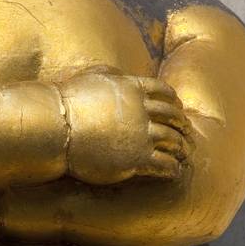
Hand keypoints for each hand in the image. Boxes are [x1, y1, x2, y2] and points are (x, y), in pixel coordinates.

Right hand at [60, 71, 192, 185]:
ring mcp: (141, 135)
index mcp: (133, 89)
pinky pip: (164, 164)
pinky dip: (173, 168)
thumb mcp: (92, 78)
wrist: (57, 128)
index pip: (164, 93)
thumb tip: (118, 74)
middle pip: (173, 117)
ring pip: (173, 141)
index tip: (178, 109)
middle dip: (183, 126)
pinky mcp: (137, 158)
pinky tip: (174, 171)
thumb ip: (111, 75)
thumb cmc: (68, 103)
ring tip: (184, 154)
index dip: (174, 102)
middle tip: (187, 133)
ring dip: (182, 148)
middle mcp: (142, 110)